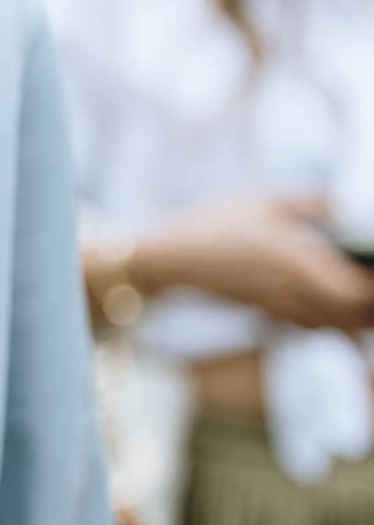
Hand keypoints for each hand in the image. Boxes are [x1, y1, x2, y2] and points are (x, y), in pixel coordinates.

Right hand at [135, 193, 373, 332]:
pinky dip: (326, 321)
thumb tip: (343, 208)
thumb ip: (309, 203)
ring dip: (352, 320)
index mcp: (297, 259)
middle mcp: (292, 289)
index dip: (373, 291)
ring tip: (365, 308)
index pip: (354, 290)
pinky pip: (308, 324)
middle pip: (348, 315)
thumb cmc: (215, 224)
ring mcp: (278, 304)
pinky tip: (331, 311)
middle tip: (373, 295)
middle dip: (368, 311)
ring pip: (330, 324)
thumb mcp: (264, 200)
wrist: (172, 259)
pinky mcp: (266, 310)